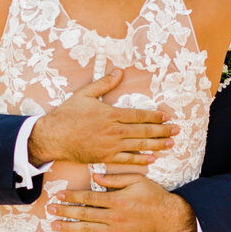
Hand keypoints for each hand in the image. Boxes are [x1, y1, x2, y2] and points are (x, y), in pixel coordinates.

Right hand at [28, 69, 175, 167]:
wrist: (53, 136)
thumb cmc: (67, 115)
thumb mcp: (85, 94)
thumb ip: (104, 84)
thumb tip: (118, 72)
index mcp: (111, 114)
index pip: (139, 115)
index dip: (155, 116)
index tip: (167, 117)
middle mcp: (114, 131)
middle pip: (144, 131)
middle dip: (162, 131)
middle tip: (177, 130)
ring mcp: (110, 146)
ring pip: (139, 146)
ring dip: (157, 145)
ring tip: (171, 144)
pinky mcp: (105, 157)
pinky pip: (127, 160)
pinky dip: (140, 159)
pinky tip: (152, 159)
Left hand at [51, 174, 196, 231]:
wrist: (170, 218)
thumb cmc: (154, 197)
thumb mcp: (138, 181)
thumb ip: (116, 179)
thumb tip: (96, 177)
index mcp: (117, 200)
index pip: (89, 198)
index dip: (72, 196)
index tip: (59, 195)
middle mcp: (114, 216)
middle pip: (84, 214)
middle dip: (65, 212)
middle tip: (50, 210)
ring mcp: (116, 230)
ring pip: (87, 229)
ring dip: (69, 227)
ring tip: (54, 225)